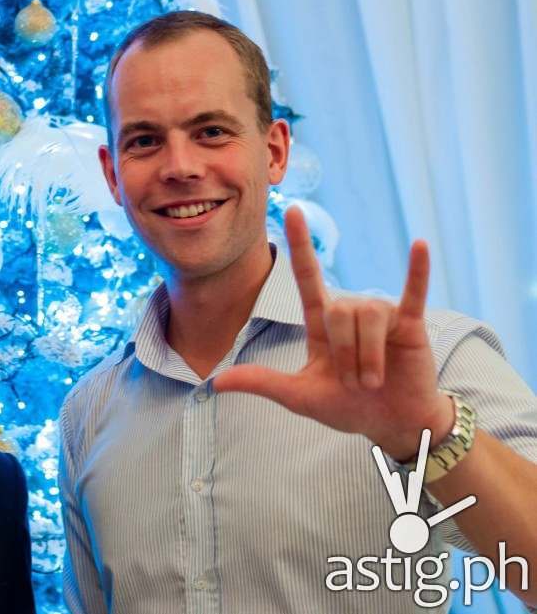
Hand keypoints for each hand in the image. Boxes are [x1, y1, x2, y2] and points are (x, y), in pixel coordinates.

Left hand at [214, 206, 454, 459]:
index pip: (307, 276)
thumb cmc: (346, 407)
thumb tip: (214, 383)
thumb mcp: (298, 396)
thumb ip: (261, 382)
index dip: (299, 244)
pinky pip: (413, 292)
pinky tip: (420, 245)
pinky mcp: (409, 323)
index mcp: (321, 323)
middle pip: (338, 313)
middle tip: (354, 384)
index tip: (291, 210)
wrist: (391, 423)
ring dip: (368, 359)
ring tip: (374, 380)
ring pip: (366, 318)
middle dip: (345, 357)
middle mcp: (349, 310)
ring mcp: (380, 314)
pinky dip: (416, 271)